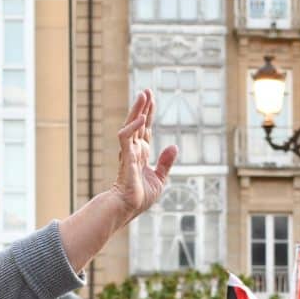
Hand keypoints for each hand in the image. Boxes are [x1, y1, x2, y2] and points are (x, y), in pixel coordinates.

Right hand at [109, 90, 178, 225]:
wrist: (128, 208)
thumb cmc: (140, 196)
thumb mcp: (160, 179)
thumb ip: (166, 162)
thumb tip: (173, 146)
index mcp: (141, 154)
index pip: (145, 129)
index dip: (148, 115)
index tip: (152, 100)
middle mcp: (134, 150)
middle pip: (138, 123)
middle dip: (143, 107)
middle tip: (147, 90)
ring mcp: (129, 152)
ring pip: (131, 125)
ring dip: (137, 110)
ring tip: (144, 95)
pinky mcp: (125, 157)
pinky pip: (126, 138)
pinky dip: (134, 127)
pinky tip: (142, 118)